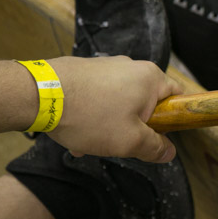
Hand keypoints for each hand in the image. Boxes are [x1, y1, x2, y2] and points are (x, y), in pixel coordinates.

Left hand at [47, 56, 182, 161]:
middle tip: (121, 143)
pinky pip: (99, 96)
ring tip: (90, 141)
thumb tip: (169, 152)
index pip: (178, 97)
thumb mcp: (129, 141)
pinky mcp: (86, 70)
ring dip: (110, 124)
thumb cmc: (89, 115)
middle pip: (147, 102)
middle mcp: (131, 66)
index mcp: (150, 78)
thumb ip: (154, 147)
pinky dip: (93, 114)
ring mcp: (107, 66)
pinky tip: (76, 131)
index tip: (159, 137)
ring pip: (120, 102)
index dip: (173, 120)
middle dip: (135, 127)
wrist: (39, 94)